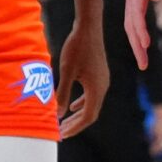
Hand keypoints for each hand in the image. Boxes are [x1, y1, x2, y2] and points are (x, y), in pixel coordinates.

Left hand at [56, 21, 108, 139]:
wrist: (89, 27)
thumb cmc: (76, 48)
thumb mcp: (66, 71)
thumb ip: (63, 93)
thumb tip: (59, 114)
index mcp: (96, 88)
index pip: (88, 116)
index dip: (75, 127)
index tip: (62, 134)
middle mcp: (103, 87)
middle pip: (91, 113)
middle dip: (76, 124)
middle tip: (61, 132)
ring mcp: (103, 81)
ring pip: (92, 104)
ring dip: (78, 115)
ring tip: (65, 122)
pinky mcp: (100, 75)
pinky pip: (92, 95)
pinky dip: (82, 103)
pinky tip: (73, 106)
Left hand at [122, 0, 161, 69]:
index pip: (136, 18)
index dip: (139, 36)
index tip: (146, 51)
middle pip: (131, 25)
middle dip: (137, 47)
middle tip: (144, 65)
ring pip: (133, 23)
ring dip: (138, 43)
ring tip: (143, 60)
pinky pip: (137, 11)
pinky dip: (140, 28)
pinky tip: (143, 41)